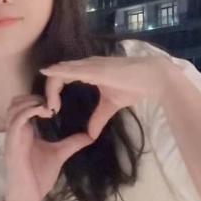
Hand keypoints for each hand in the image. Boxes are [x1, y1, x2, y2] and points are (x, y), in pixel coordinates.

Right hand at [2, 94, 93, 200]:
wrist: (29, 198)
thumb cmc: (39, 177)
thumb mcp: (59, 154)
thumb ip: (72, 143)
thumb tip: (90, 135)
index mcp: (24, 131)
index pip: (23, 105)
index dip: (36, 98)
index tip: (56, 102)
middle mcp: (16, 131)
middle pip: (15, 102)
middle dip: (32, 96)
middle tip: (52, 102)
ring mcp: (12, 137)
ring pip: (14, 108)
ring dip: (31, 102)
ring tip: (49, 108)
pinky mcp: (13, 145)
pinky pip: (16, 122)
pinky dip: (29, 112)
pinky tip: (45, 113)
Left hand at [39, 53, 172, 140]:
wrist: (153, 78)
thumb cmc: (134, 86)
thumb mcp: (111, 105)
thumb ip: (98, 118)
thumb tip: (91, 136)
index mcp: (88, 71)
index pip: (63, 77)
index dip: (54, 91)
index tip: (53, 109)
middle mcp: (87, 65)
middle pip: (59, 74)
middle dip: (49, 91)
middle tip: (49, 110)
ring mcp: (91, 65)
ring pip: (62, 71)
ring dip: (51, 86)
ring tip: (47, 103)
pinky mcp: (97, 69)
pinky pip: (73, 69)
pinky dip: (60, 72)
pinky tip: (48, 74)